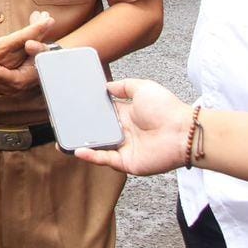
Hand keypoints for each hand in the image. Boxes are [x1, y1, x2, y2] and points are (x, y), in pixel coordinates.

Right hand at [73, 79, 192, 175]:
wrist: (183, 132)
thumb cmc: (167, 109)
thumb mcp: (143, 88)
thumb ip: (124, 86)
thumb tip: (107, 86)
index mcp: (127, 114)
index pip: (103, 113)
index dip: (89, 110)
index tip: (74, 106)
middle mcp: (124, 132)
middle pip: (98, 130)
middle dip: (81, 128)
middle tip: (64, 124)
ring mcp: (125, 148)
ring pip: (98, 146)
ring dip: (82, 144)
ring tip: (63, 140)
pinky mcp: (127, 162)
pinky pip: (105, 159)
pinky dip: (91, 156)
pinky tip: (78, 150)